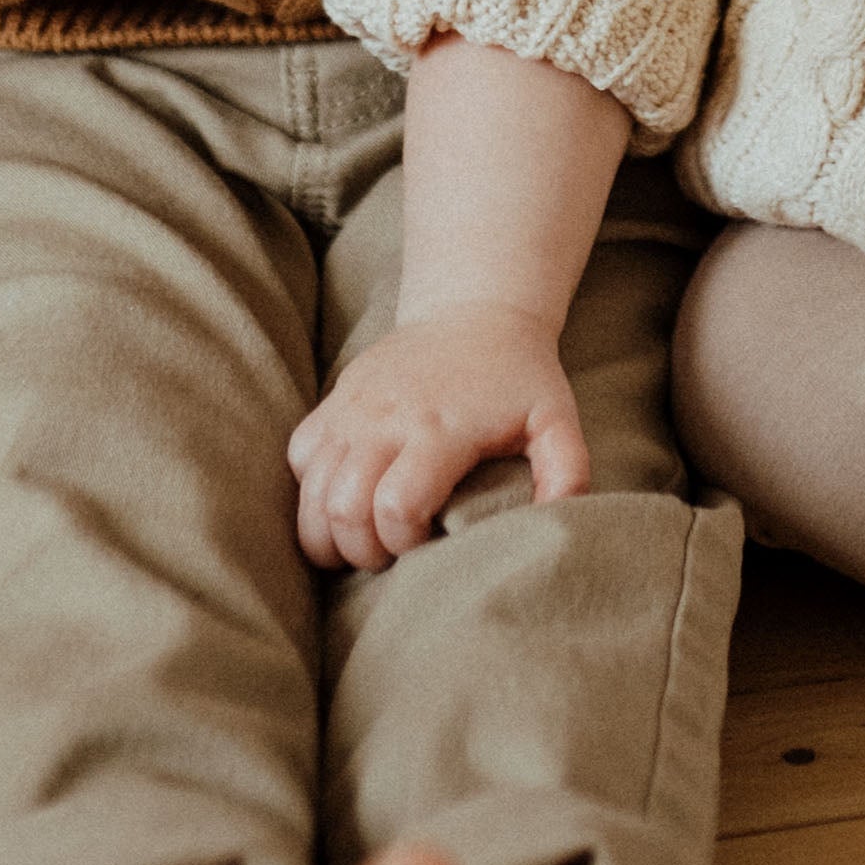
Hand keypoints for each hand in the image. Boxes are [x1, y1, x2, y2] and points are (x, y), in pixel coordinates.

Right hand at [289, 302, 591, 573]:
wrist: (474, 309)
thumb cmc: (518, 376)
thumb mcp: (556, 420)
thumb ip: (566, 472)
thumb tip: (557, 522)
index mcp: (440, 429)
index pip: (396, 507)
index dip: (405, 543)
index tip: (428, 545)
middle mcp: (385, 418)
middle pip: (343, 508)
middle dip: (361, 551)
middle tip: (391, 555)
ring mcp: (352, 409)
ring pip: (311, 492)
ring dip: (330, 532)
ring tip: (364, 541)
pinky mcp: (333, 401)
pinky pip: (298, 458)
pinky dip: (311, 492)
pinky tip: (345, 500)